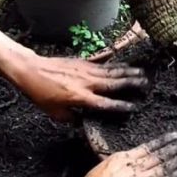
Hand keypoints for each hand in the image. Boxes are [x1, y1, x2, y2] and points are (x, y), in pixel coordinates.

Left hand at [14, 55, 147, 120]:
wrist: (30, 70)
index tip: (134, 107)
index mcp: (81, 98)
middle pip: (114, 83)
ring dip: (127, 71)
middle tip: (146, 83)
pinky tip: (120, 55)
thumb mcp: (55, 113)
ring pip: (111, 70)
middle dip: (132, 83)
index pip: (106, 103)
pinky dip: (111, 58)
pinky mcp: (81, 61)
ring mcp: (85, 70)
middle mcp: (87, 82)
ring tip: (141, 71)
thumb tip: (83, 121)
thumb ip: (72, 118)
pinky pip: (100, 60)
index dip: (120, 106)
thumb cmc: (40, 93)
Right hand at [71, 131, 176, 176]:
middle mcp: (132, 165)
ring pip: (164, 164)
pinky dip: (175, 176)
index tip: (174, 135)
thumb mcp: (100, 174)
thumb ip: (114, 171)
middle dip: (176, 145)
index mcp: (121, 158)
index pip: (146, 147)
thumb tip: (121, 173)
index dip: (162, 141)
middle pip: (159, 153)